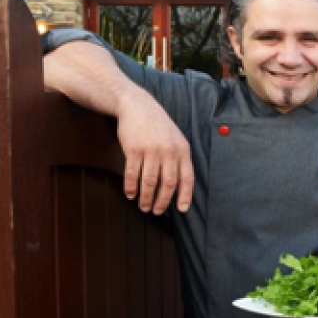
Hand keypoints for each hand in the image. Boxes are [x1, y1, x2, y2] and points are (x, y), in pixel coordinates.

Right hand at [116, 89, 193, 214]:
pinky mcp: (133, 150)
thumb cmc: (159, 126)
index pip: (187, 178)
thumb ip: (179, 159)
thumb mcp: (176, 139)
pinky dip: (131, 187)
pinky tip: (130, 194)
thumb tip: (179, 185)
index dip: (185, 196)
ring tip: (143, 206)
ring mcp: (151, 150)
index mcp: (183, 150)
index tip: (182, 209)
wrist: (138, 106)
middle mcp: (169, 151)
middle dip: (163, 202)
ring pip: (150, 182)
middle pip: (168, 184)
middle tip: (157, 212)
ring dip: (146, 198)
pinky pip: (133, 174)